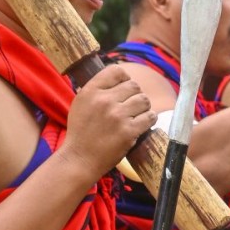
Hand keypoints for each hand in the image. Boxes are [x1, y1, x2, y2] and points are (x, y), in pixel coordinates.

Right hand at [62, 64, 155, 182]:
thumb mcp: (81, 103)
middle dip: (134, 95)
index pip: (116, 71)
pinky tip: (142, 123)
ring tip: (137, 114)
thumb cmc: (81, 131)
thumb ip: (98, 89)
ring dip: (143, 107)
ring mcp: (118, 116)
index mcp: (91, 91)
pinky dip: (149, 119)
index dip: (124, 78)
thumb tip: (119, 77)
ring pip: (144, 100)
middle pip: (134, 85)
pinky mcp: (129, 132)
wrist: (80, 159)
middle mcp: (105, 101)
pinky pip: (150, 117)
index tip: (124, 87)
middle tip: (130, 106)